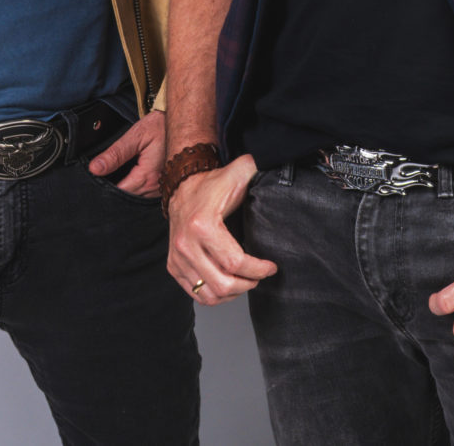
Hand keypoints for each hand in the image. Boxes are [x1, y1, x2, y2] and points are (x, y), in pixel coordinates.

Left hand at [88, 109, 166, 195]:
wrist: (183, 122)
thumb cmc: (161, 126)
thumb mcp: (135, 136)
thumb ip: (115, 154)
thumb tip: (95, 169)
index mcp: (147, 177)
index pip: (119, 192)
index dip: (105, 187)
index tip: (97, 178)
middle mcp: (157, 187)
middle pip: (128, 198)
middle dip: (115, 189)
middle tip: (105, 175)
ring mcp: (162, 188)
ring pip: (137, 197)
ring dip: (127, 188)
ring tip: (120, 172)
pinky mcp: (164, 185)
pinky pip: (146, 193)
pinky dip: (137, 187)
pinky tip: (131, 175)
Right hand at [165, 154, 274, 304]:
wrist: (183, 187)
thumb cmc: (213, 184)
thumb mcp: (238, 172)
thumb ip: (258, 167)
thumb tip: (280, 159)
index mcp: (202, 225)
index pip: (234, 262)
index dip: (258, 269)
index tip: (271, 266)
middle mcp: (186, 245)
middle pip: (223, 283)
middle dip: (248, 283)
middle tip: (260, 275)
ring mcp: (178, 258)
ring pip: (209, 294)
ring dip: (233, 293)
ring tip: (246, 281)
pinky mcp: (173, 267)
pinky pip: (196, 294)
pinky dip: (216, 295)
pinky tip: (230, 284)